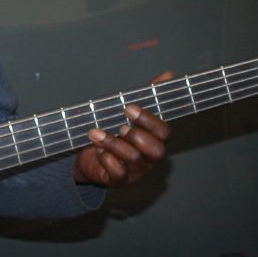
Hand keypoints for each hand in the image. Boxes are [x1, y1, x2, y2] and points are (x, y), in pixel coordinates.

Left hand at [73, 72, 171, 187]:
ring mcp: (136, 171)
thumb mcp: (129, 114)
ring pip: (134, 159)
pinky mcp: (119, 181)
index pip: (164, 132)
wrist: (89, 156)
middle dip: (136, 135)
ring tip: (95, 133)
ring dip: (114, 144)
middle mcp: (150, 158)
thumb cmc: (114, 132)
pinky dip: (108, 160)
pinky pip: (119, 174)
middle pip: (156, 150)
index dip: (149, 120)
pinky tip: (98, 151)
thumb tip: (168, 75)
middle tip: (119, 125)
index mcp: (155, 140)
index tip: (129, 108)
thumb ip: (147, 96)